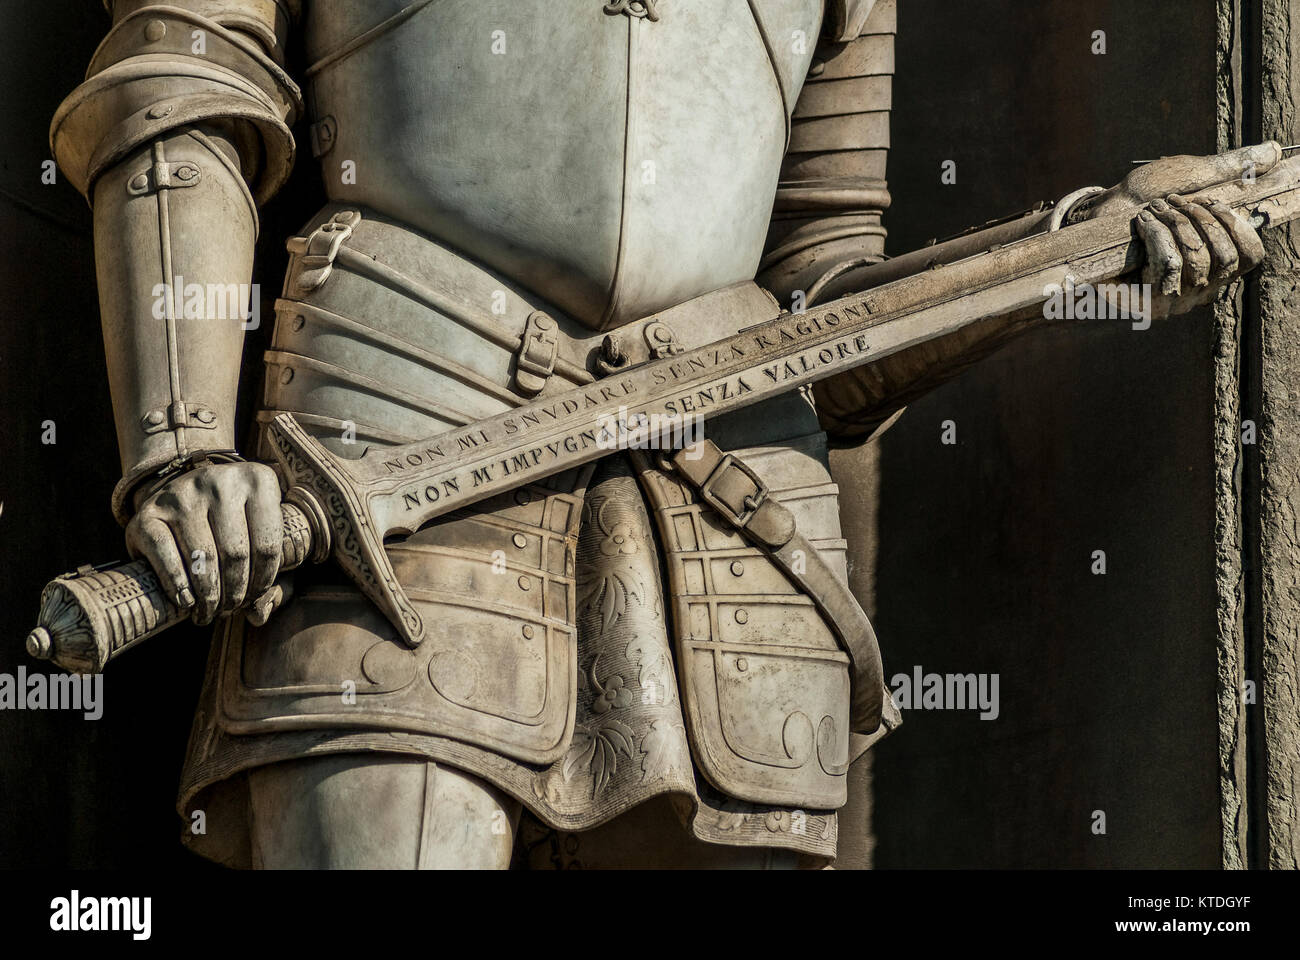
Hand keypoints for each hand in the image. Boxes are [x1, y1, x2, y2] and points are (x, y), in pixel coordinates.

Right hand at [125, 461, 283, 625]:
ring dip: (208, 596)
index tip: (254, 599)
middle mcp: (219, 480)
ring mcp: (181, 493)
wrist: (180, 494)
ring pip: (203, 558)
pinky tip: (186, 602)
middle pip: (235, 553)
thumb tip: (260, 615)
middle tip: (229, 610)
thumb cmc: (230, 523)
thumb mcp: (258, 536)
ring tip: (209, 611)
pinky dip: (178, 586)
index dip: (263, 582)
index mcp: (257, 480)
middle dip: (235, 592)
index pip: (268, 544)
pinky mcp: (148, 512)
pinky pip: (166, 557)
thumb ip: (269, 575)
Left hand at [1078, 142, 1273, 315]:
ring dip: (1175, 224)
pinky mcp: (1143, 302)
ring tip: (1154, 209)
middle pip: (1224, 257)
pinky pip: (1168, 265)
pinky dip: (1158, 234)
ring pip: (1197, 260)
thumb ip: (1230, 168)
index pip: (1250, 257)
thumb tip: (1275, 150)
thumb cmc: (1140, 202)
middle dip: (1199, 219)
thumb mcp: (1189, 178)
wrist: (1090, 223)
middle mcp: (1198, 290)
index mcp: (1214, 267)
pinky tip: (1143, 222)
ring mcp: (1171, 300)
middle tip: (1172, 201)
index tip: (1210, 200)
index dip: (1235, 225)